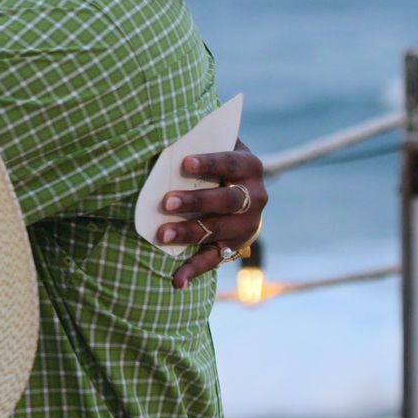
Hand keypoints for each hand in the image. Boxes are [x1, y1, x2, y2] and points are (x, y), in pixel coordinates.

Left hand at [152, 142, 267, 290]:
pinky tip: (177, 281)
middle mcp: (255, 197)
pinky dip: (194, 271)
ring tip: (163, 234)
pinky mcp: (234, 247)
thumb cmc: (216, 163)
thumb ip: (198, 142)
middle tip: (167, 202)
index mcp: (250, 167)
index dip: (210, 163)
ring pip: (219, 230)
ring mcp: (247, 225)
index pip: (231, 163)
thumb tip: (162, 135)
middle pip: (227, 200)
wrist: (241, 191)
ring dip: (190, 233)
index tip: (185, 163)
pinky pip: (214, 260)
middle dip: (196, 201)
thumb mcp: (216, 148)